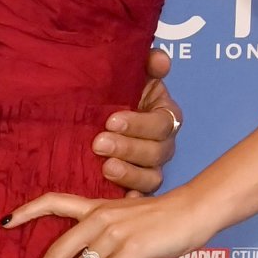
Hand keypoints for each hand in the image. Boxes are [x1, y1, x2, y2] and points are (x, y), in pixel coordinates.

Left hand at [3, 186, 217, 257]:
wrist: (190, 211)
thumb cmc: (159, 217)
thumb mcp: (123, 215)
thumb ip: (102, 229)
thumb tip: (85, 253)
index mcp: (94, 207)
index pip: (52, 201)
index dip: (26, 211)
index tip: (4, 223)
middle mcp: (98, 218)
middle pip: (59, 247)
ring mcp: (115, 233)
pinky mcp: (132, 249)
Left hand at [90, 50, 183, 194]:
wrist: (93, 115)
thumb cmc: (115, 93)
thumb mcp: (129, 75)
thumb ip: (146, 64)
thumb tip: (159, 58)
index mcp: (164, 114)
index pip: (161, 122)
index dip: (138, 123)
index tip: (111, 120)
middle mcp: (162, 142)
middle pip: (156, 151)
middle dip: (127, 147)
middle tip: (99, 143)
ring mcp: (151, 166)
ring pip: (151, 175)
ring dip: (129, 173)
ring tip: (105, 168)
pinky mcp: (138, 185)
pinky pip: (141, 196)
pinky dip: (133, 198)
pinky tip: (122, 198)